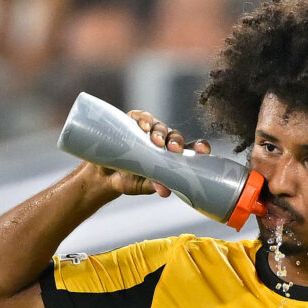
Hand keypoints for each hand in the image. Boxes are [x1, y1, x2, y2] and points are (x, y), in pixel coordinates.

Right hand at [80, 110, 207, 198]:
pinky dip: (143, 119)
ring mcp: (148, 131)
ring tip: (156, 141)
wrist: (104, 176)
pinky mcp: (132, 122)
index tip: (203, 150)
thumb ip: (156, 185)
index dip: (198, 148)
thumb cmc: (130, 180)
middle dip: (176, 142)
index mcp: (173, 157)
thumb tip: (165, 191)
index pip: (191, 150)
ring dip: (160, 132)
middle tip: (173, 150)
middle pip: (175, 137)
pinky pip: (140, 116)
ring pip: (160, 126)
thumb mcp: (144, 185)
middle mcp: (164, 141)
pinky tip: (143, 125)